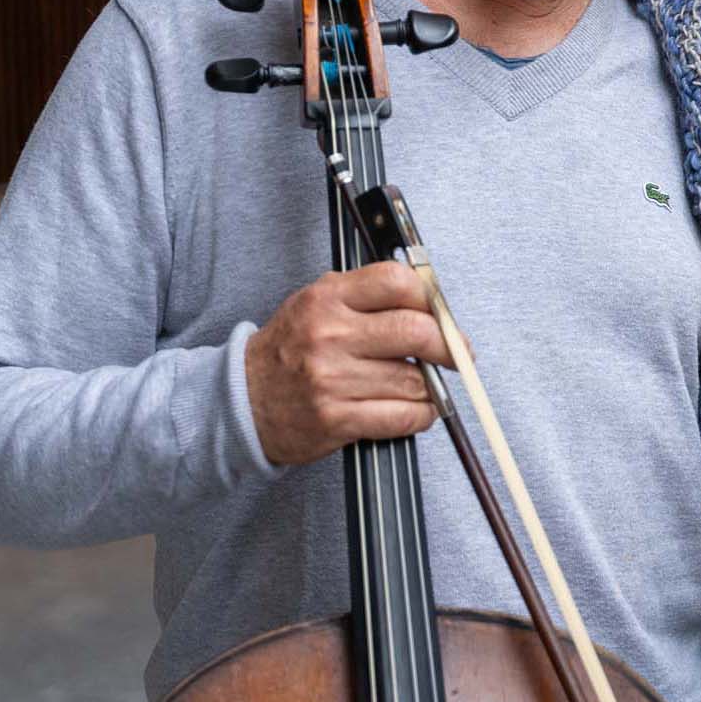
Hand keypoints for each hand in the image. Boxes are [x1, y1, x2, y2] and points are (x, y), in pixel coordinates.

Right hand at [243, 262, 447, 465]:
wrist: (243, 400)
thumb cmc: (289, 350)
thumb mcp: (316, 303)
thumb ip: (366, 296)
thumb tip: (429, 302)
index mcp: (326, 299)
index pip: (396, 282)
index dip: (430, 297)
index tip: (440, 313)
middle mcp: (330, 335)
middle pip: (416, 331)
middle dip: (449, 345)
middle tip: (458, 352)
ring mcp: (332, 379)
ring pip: (415, 379)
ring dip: (432, 386)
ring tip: (425, 384)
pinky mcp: (337, 419)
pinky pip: (402, 416)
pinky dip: (421, 415)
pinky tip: (416, 409)